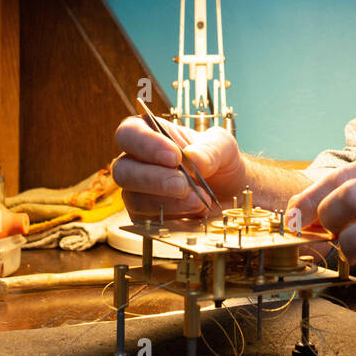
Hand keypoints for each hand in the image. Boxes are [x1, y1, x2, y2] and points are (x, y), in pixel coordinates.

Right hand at [112, 117, 245, 221]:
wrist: (233, 196)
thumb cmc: (222, 165)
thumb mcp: (225, 148)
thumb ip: (211, 149)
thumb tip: (193, 156)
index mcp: (154, 136)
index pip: (130, 133)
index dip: (144, 143)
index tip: (173, 156)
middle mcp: (140, 164)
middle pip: (122, 170)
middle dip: (153, 179)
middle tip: (183, 185)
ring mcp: (141, 193)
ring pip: (134, 199)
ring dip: (167, 202)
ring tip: (198, 201)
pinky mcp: (148, 219)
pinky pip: (148, 222)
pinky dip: (174, 218)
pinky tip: (195, 213)